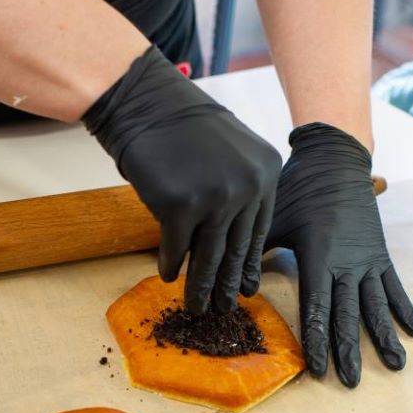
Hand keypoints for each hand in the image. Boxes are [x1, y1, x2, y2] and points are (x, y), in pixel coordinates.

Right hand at [84, 47, 279, 313]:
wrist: (146, 103)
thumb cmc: (183, 129)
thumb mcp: (229, 154)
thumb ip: (240, 191)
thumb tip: (233, 244)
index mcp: (266, 172)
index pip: (259, 230)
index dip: (249, 264)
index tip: (247, 288)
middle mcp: (248, 186)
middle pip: (237, 247)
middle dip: (229, 284)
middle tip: (225, 309)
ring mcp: (216, 196)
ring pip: (209, 255)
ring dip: (201, 286)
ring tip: (197, 307)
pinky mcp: (180, 205)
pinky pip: (176, 247)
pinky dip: (171, 265)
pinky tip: (167, 277)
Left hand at [266, 122, 412, 386]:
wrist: (335, 160)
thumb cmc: (298, 189)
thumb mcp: (272, 219)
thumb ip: (255, 253)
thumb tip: (233, 286)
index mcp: (318, 259)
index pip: (317, 310)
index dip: (317, 341)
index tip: (319, 370)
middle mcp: (346, 265)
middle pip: (348, 317)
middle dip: (349, 351)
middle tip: (351, 382)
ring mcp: (367, 260)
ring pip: (376, 307)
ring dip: (385, 338)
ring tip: (396, 366)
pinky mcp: (380, 253)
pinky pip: (394, 286)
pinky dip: (404, 309)